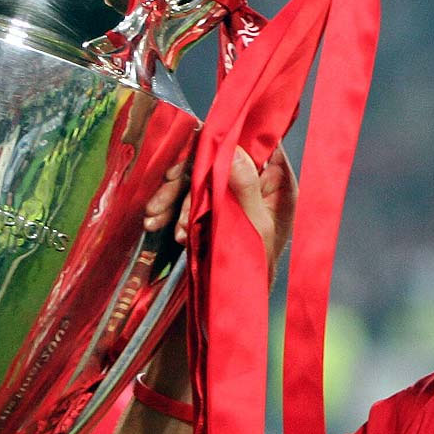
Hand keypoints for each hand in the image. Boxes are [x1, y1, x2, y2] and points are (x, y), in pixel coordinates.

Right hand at [142, 145, 297, 284]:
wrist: (243, 297)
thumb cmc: (259, 266)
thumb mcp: (255, 227)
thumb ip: (246, 188)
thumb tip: (233, 150)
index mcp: (277, 180)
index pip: (257, 141)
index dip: (228, 136)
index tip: (198, 143)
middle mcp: (256, 179)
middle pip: (217, 156)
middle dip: (186, 177)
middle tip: (162, 200)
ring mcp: (232, 190)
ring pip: (198, 175)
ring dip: (173, 196)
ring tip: (156, 219)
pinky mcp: (214, 203)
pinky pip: (189, 194)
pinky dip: (171, 207)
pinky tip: (158, 223)